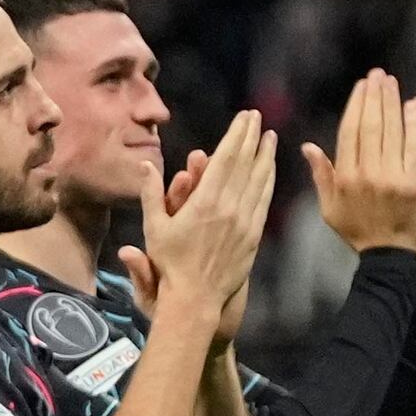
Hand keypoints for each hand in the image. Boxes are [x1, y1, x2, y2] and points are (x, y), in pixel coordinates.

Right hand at [123, 107, 274, 334]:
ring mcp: (244, 223)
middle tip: (258, 118)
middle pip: (246, 165)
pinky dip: (268, 182)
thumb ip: (151, 193)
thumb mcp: (154, 227)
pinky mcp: (253, 237)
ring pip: (259, 182)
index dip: (237, 135)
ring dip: (266, 156)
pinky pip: (263, 202)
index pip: (226, 159)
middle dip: (252, 138)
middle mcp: (229, 208)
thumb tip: (145, 164)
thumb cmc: (169, 264)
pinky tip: (270, 170)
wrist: (195, 298)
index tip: (244, 117)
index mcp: (205, 202)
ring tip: (270, 137)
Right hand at [303, 67, 415, 258]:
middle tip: (378, 75)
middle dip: (374, 96)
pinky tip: (415, 104)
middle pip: (369, 125)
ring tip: (392, 82)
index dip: (356, 104)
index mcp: (344, 178)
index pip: (349, 131)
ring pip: (390, 130)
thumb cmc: (360, 233)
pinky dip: (415, 122)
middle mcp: (365, 175)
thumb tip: (307, 146)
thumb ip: (321, 175)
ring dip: (391, 102)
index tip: (362, 86)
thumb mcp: (330, 209)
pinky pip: (414, 145)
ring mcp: (390, 178)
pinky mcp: (413, 183)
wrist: (391, 259)